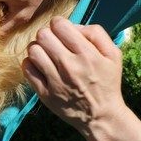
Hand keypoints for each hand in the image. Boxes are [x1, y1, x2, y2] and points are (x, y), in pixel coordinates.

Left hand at [22, 17, 128, 140]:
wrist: (101, 116)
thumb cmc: (107, 82)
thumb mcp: (113, 55)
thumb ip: (96, 33)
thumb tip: (74, 26)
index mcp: (87, 54)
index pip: (59, 25)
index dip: (59, 24)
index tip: (62, 32)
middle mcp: (70, 66)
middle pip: (43, 35)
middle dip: (48, 35)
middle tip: (53, 43)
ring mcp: (55, 81)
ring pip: (33, 50)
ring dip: (38, 49)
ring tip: (46, 54)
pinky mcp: (45, 94)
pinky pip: (27, 69)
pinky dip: (31, 64)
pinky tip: (40, 66)